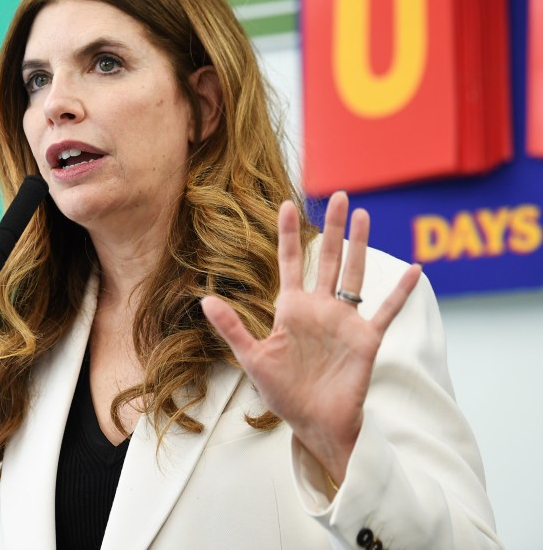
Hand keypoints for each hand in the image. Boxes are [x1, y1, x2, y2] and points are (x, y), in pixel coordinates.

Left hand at [201, 191, 421, 484]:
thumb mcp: (252, 358)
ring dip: (360, 245)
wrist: (315, 424)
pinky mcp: (366, 339)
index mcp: (291, 309)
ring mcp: (344, 321)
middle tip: (338, 194)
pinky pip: (386, 310)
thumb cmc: (283, 394)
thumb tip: (204, 299)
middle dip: (331, 227)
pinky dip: (400, 291)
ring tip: (363, 214)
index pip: (291, 262)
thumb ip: (232, 327)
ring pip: (354, 274)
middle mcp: (319, 308)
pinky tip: (415, 270)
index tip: (287, 203)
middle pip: (327, 258)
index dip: (289, 234)